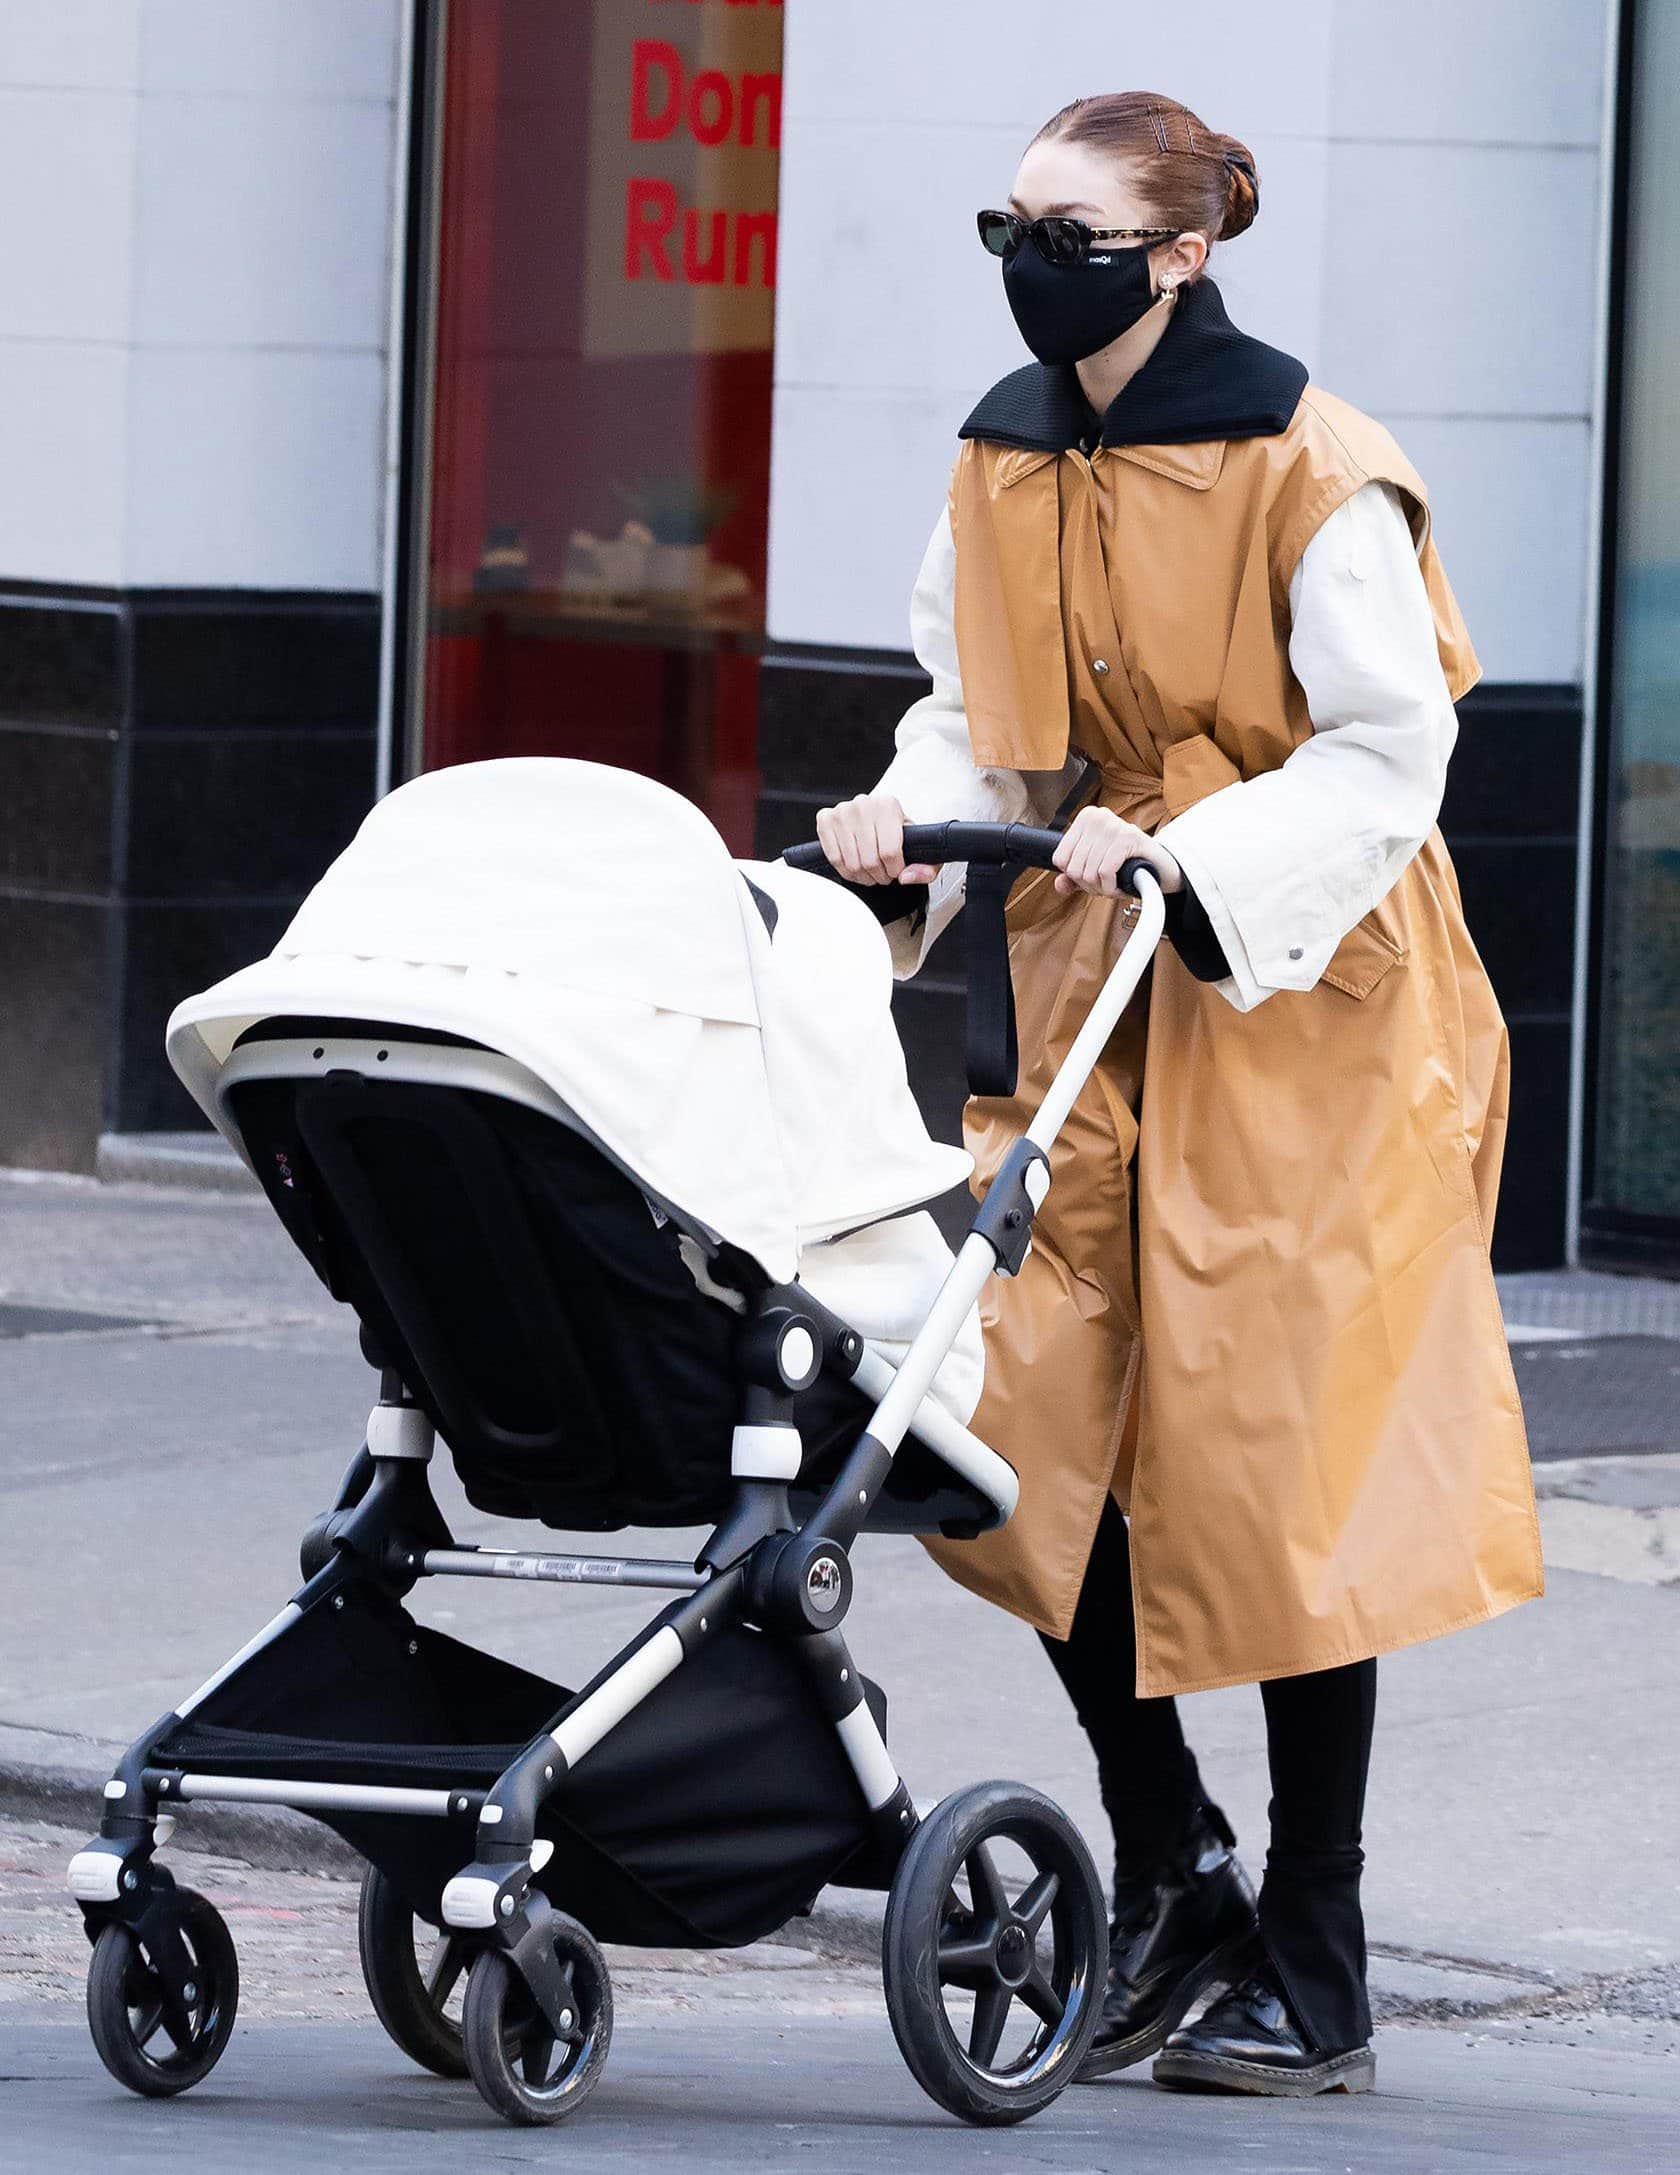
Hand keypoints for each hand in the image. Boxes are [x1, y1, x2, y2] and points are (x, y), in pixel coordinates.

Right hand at [814, 794, 939, 884]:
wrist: (876, 814)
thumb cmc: (896, 830)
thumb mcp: (920, 846)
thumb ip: (927, 866)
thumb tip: (906, 877)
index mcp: (888, 805)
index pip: (890, 852)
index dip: (894, 870)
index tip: (895, 870)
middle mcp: (863, 804)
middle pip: (870, 860)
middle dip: (879, 876)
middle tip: (883, 874)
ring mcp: (841, 811)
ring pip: (852, 863)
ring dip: (863, 876)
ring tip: (870, 871)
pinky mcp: (825, 820)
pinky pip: (834, 859)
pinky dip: (846, 871)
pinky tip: (855, 867)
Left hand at [1052, 807, 1182, 896]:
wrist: (1161, 866)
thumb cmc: (1127, 864)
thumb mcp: (1095, 870)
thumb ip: (1073, 878)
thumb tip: (1059, 885)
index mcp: (1086, 818)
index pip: (1060, 858)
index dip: (1074, 876)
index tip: (1092, 878)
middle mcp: (1098, 816)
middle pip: (1074, 868)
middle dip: (1090, 885)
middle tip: (1106, 884)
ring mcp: (1113, 825)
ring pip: (1088, 873)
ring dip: (1102, 889)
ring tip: (1115, 884)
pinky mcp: (1128, 837)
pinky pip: (1105, 872)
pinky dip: (1112, 887)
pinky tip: (1121, 886)